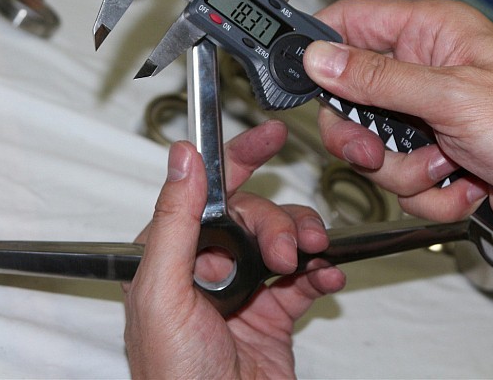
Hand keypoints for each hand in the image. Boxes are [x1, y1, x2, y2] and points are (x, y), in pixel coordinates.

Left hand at [123, 120, 345, 378]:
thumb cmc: (174, 378)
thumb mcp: (163, 292)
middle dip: (279, 222)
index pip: (207, 190)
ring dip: (305, 242)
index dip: (241, 158)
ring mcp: (244, 290)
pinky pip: (306, 278)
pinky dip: (323, 272)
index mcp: (171, 254)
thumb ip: (174, 222)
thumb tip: (182, 159)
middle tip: (289, 249)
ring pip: (284, 240)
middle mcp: (207, 268)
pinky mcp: (274, 315)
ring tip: (311, 260)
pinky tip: (328, 277)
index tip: (272, 136)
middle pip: (255, 213)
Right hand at [303, 0, 492, 311]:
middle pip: (349, 97)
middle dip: (362, 136)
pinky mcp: (439, 160)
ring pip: (372, 148)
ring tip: (447, 167)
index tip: (296, 77)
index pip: (349, 22)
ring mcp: (431, 119)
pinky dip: (430, 194)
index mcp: (432, 33)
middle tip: (379, 148)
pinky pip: (400, 181)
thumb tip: (320, 57)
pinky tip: (466, 185)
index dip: (318, 48)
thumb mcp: (453, 97)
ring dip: (405, 171)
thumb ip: (377, 78)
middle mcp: (427, 71)